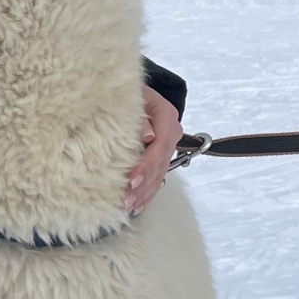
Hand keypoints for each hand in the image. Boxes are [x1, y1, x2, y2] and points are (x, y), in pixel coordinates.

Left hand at [124, 85, 181, 216]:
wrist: (138, 91)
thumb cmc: (129, 92)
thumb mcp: (133, 96)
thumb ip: (139, 114)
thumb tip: (147, 135)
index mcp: (167, 116)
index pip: (160, 145)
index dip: (146, 165)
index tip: (131, 180)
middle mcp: (171, 133)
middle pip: (160, 164)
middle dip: (144, 185)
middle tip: (126, 200)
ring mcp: (168, 146)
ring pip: (160, 173)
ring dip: (145, 193)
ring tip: (129, 207)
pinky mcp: (161, 155)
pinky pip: (158, 176)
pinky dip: (148, 192)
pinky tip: (138, 206)